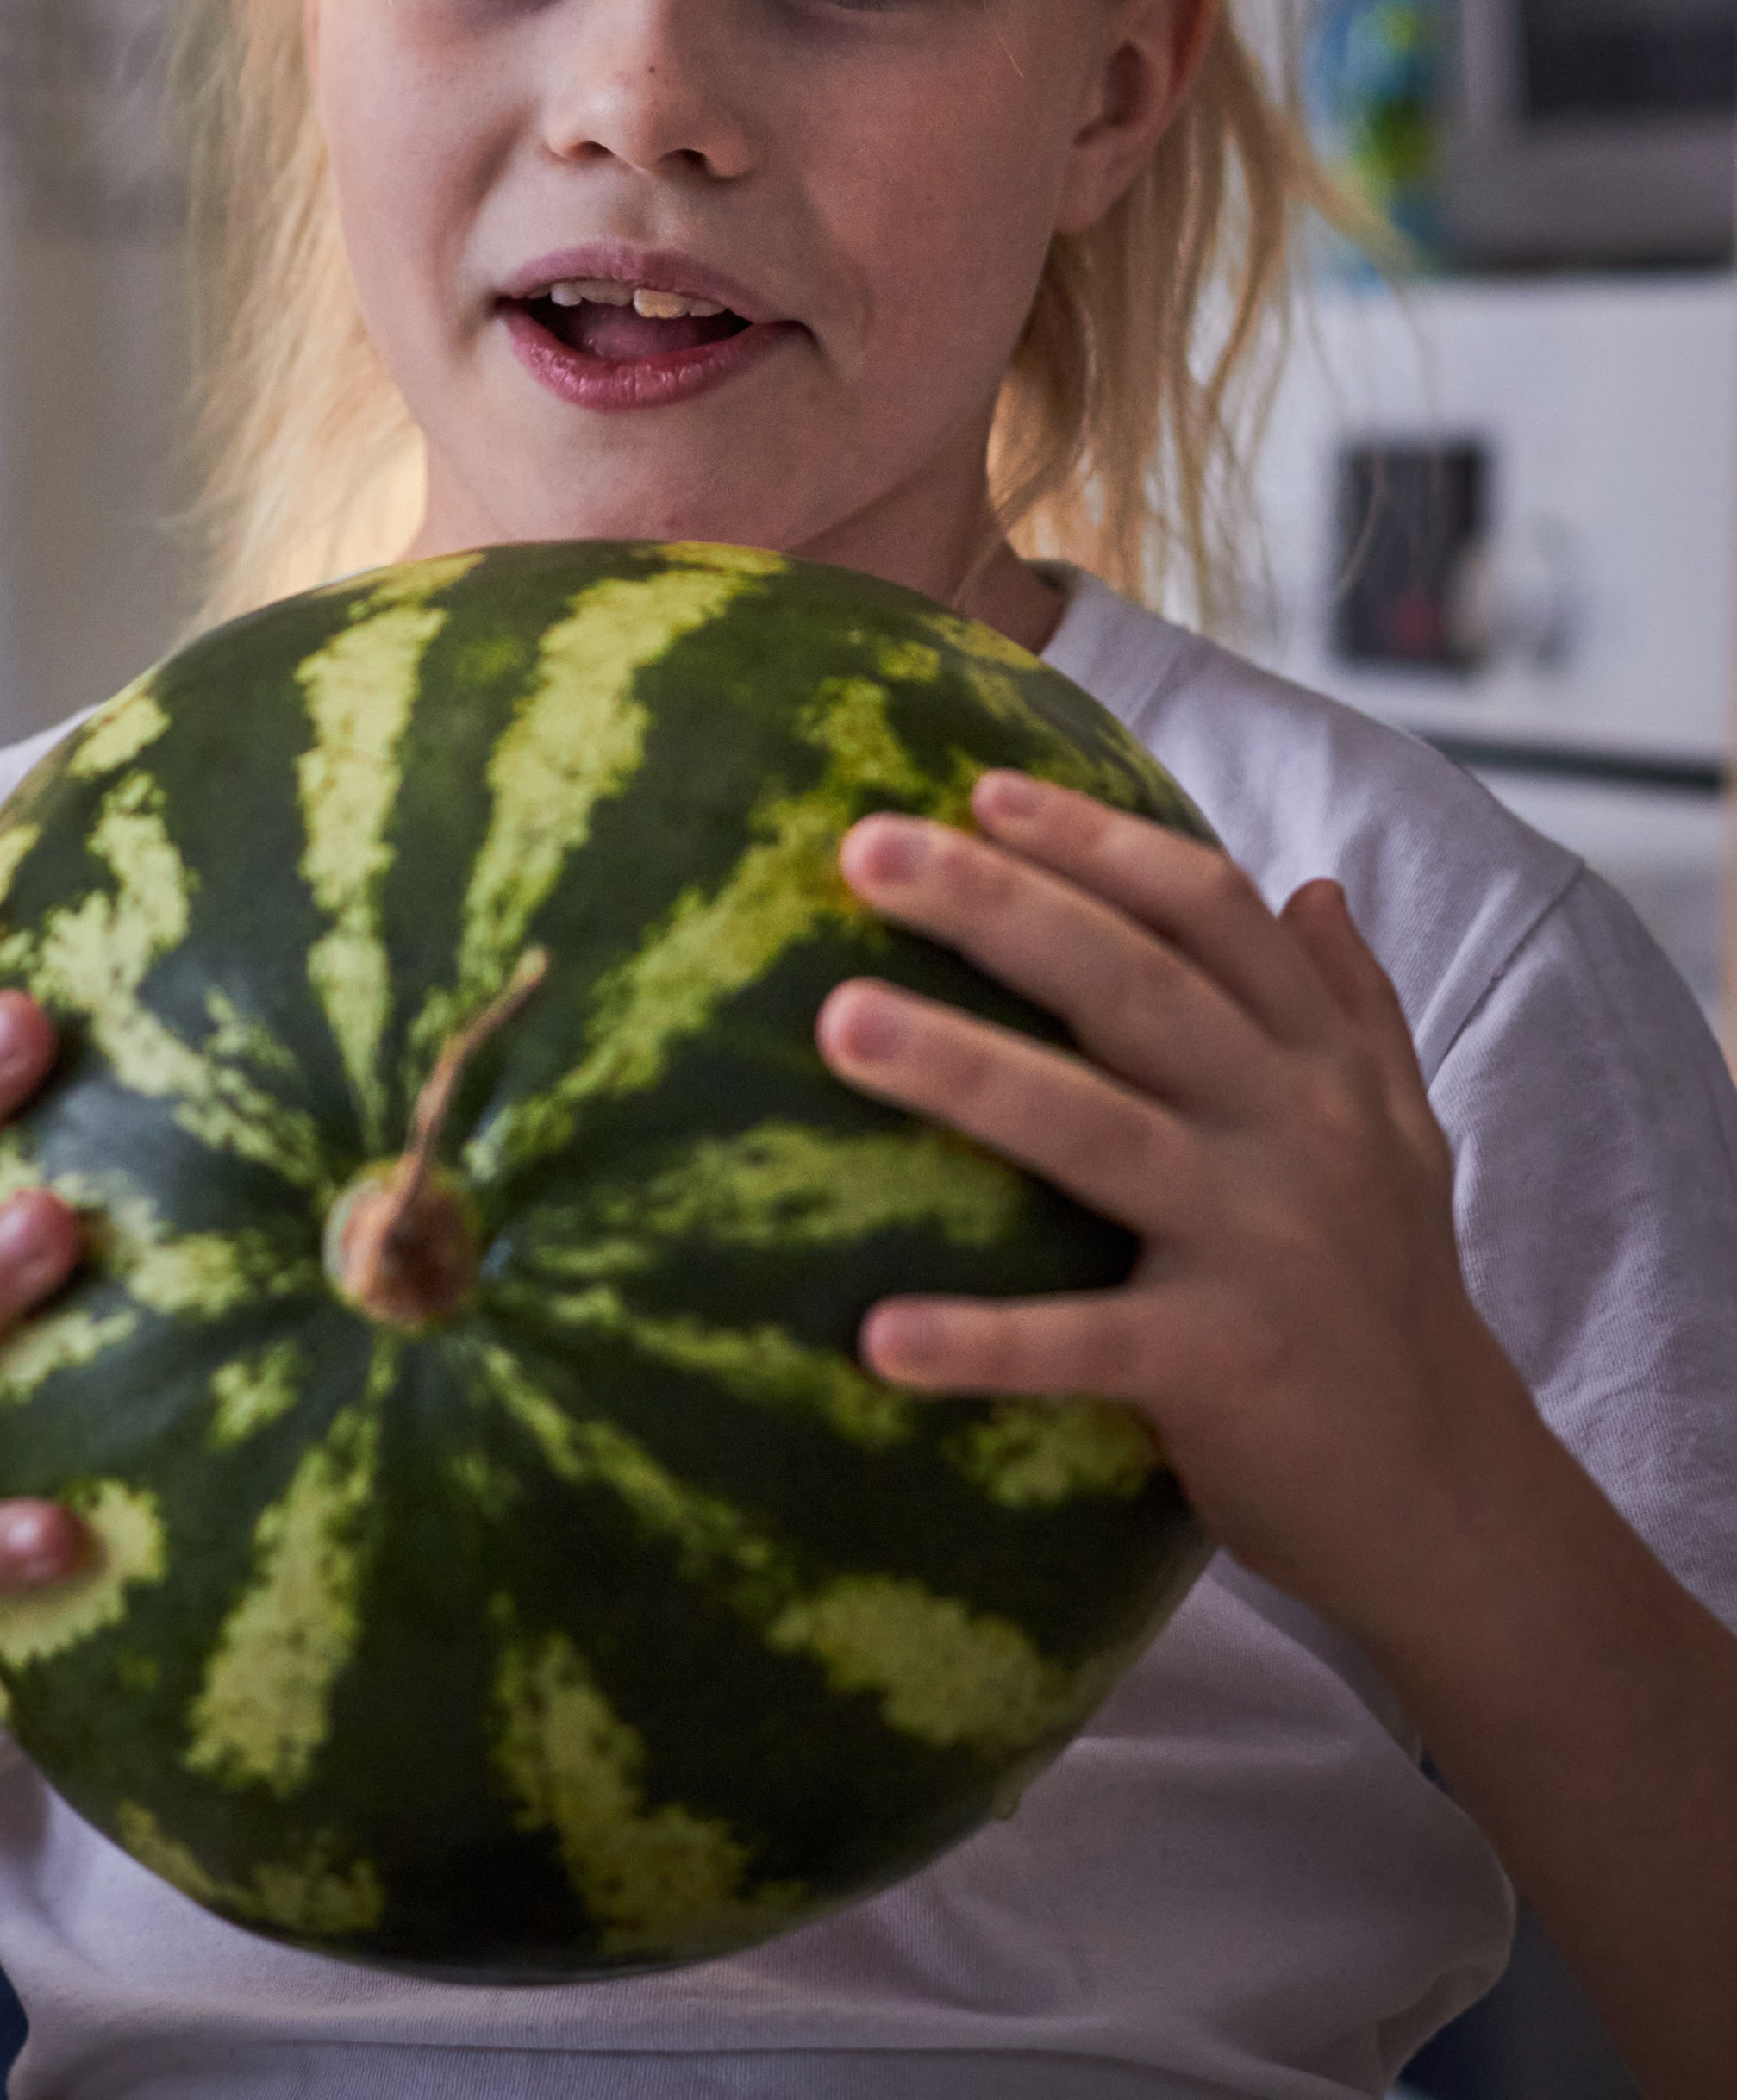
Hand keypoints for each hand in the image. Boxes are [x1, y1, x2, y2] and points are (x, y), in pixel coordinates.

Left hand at [817, 771, 1529, 1646]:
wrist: (1449, 1499)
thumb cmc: (1391, 1297)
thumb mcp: (1400, 1134)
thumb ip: (1355, 1005)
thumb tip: (1317, 884)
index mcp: (1316, 1065)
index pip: (1207, 908)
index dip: (1099, 840)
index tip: (981, 788)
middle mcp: (1293, 1131)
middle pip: (1132, 985)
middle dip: (1000, 905)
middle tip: (864, 847)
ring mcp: (1261, 1245)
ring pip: (1094, 1132)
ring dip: (964, 1071)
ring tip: (837, 1023)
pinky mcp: (1224, 1368)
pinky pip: (1084, 1344)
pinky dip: (984, 1341)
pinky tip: (876, 1335)